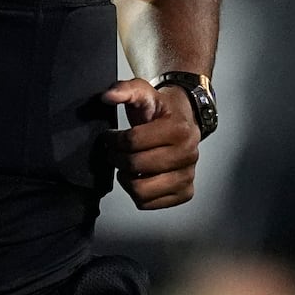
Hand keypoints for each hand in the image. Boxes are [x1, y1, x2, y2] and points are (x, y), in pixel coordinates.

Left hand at [103, 78, 199, 209]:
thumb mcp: (143, 92)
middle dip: (117, 158)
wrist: (185, 121)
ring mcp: (188, 176)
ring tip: (126, 166)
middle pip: (135, 166)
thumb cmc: (161, 110)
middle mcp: (188, 154)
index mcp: (179, 129)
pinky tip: (139, 177)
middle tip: (115, 152)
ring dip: (126, 179)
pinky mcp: (185, 192)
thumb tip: (107, 96)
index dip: (113, 140)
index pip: (132, 142)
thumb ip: (124, 89)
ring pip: (141, 190)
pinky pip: (149, 204)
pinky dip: (138, 193)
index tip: (110, 136)